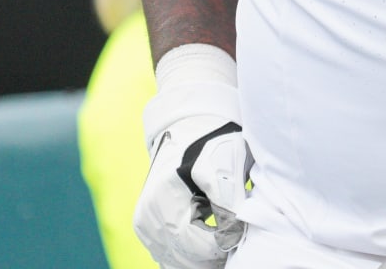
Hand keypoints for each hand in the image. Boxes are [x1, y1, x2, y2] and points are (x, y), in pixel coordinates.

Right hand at [133, 45, 251, 268]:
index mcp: (164, 199)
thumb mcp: (226, 165)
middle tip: (236, 243)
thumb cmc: (211, 143)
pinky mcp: (145, 228)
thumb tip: (233, 236)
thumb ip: (229, 202)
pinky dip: (189, 256)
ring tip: (224, 241)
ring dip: (201, 258)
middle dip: (214, 256)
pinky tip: (209, 244)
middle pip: (185, 258)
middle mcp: (148, 216)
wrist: (188, 130)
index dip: (223, 247)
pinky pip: (168, 256)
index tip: (241, 235)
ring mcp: (144, 224)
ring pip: (175, 261)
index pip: (197, 246)